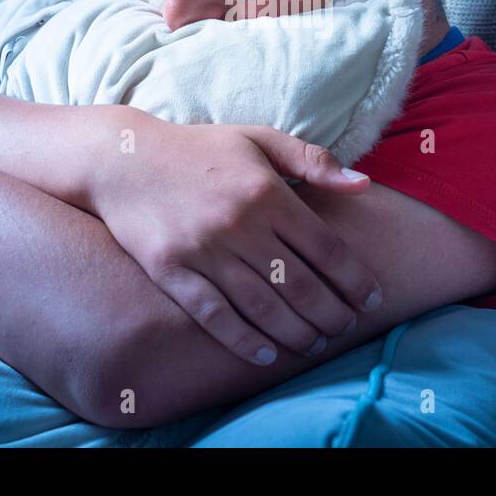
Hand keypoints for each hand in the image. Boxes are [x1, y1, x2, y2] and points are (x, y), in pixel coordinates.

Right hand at [89, 115, 382, 365]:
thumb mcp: (258, 140)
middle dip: (331, 315)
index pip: (326, 248)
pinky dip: (244, 341)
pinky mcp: (171, 271)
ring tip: (312, 345)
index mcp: (267, 193)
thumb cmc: (200, 149)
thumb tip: (363, 184)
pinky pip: (214, 316)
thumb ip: (313, 160)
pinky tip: (266, 355)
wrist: (123, 158)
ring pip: (263, 307)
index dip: (355, 280)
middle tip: (344, 329)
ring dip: (295, 334)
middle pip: (300, 285)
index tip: (372, 301)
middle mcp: (240, 224)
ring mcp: (204, 250)